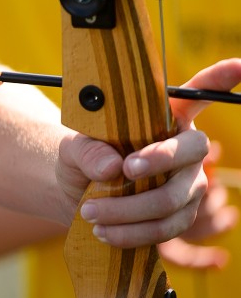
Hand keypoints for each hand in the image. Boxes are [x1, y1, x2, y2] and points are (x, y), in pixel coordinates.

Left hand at [56, 58, 240, 247]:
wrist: (76, 193)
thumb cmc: (81, 158)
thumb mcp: (73, 147)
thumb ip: (87, 150)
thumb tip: (111, 168)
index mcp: (163, 118)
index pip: (195, 95)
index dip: (219, 79)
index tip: (239, 64)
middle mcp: (185, 147)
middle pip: (191, 151)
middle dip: (158, 162)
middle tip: (121, 172)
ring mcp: (188, 183)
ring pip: (172, 199)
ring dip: (128, 211)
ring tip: (89, 212)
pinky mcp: (181, 215)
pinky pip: (165, 228)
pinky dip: (131, 233)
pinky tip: (103, 232)